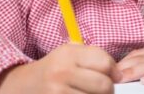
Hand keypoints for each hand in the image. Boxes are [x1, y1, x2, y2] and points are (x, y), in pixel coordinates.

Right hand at [0, 43, 121, 93]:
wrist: (24, 86)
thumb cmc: (53, 69)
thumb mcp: (67, 54)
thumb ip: (92, 56)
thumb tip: (119, 74)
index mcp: (67, 53)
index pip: (104, 62)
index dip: (114, 71)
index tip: (114, 76)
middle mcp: (62, 71)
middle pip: (104, 85)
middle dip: (108, 89)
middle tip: (103, 89)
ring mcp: (58, 92)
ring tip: (89, 93)